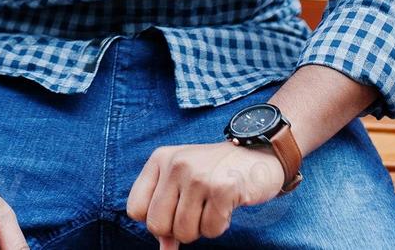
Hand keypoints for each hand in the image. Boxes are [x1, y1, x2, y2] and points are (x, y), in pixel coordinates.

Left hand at [126, 141, 285, 245]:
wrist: (259, 154)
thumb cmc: (215, 172)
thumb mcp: (183, 184)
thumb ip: (166, 213)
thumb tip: (164, 249)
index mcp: (160, 159)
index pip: (136, 209)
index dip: (157, 219)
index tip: (175, 209)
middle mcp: (176, 164)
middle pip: (157, 225)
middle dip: (178, 230)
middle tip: (196, 211)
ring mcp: (199, 176)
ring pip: (184, 232)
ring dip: (201, 228)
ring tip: (212, 206)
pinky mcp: (223, 189)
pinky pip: (211, 231)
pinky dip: (219, 226)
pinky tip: (226, 206)